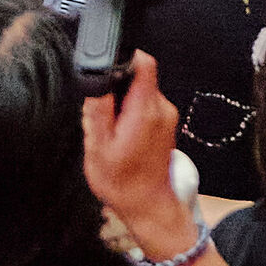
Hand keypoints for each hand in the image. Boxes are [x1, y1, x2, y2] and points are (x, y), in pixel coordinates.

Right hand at [82, 51, 192, 263]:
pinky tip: (123, 138)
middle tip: (104, 117)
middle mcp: (162, 107)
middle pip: (140, 77)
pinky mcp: (167, 124)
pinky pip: (146, 107)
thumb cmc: (122, 182)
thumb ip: (98, 109)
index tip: (108, 71)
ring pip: (142, 93)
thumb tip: (98, 79)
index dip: (125, 59)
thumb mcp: (97, 147)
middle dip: (118, 90)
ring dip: (124, 105)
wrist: (148, 206)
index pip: (144, 63)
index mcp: (145, 110)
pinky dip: (132, 115)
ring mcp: (167, 115)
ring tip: (113, 133)